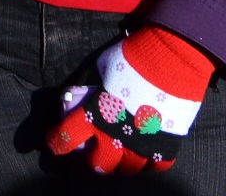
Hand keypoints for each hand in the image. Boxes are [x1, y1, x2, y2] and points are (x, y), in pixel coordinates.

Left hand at [45, 30, 209, 175]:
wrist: (171, 57)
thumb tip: (74, 92)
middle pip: (98, 165)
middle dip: (92, 161)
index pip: (67, 138)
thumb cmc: (132, 57)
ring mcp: (143, 144)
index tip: (55, 143)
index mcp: (95, 115)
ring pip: (127, 169)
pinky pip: (156, 166)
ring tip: (119, 156)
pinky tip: (145, 154)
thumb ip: (88, 84)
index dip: (57, 143)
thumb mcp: (100, 67)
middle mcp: (116, 136)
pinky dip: (149, 162)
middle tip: (93, 153)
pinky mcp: (167, 145)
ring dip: (120, 164)